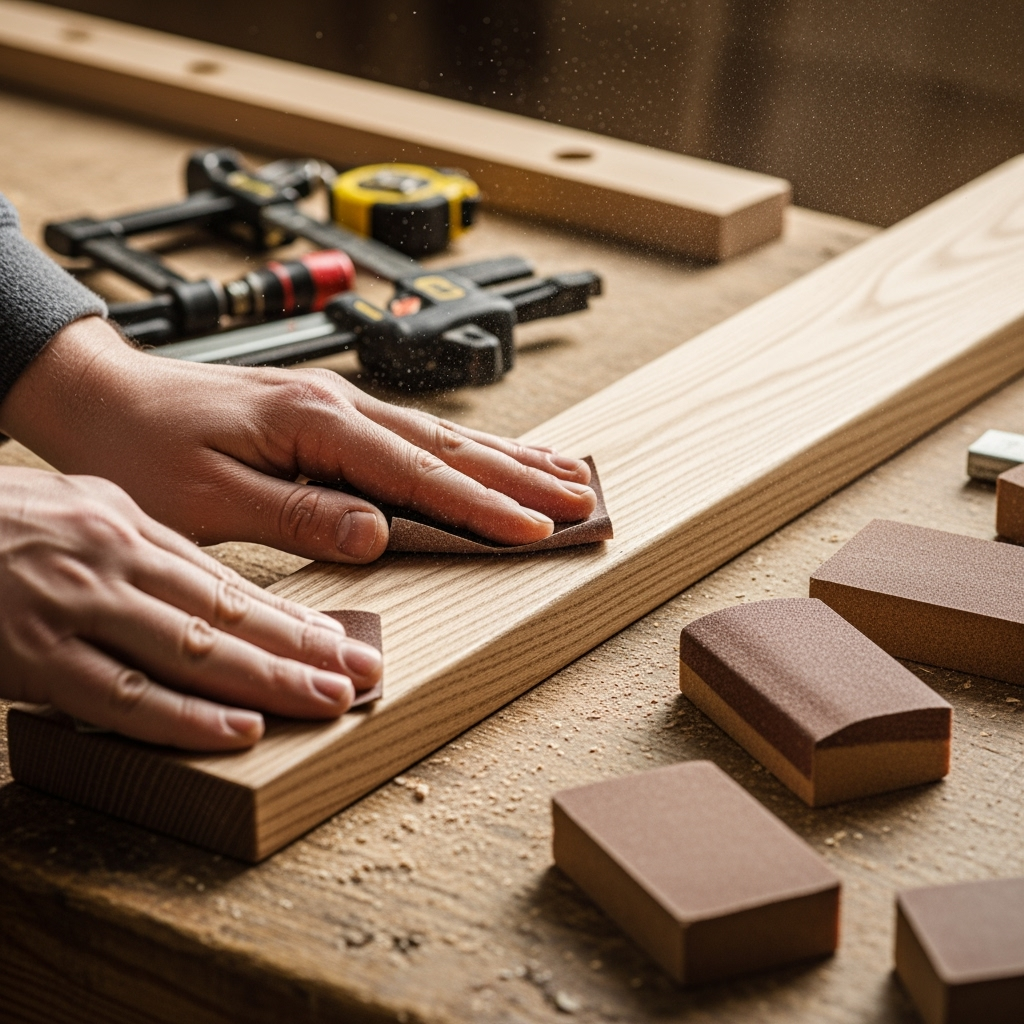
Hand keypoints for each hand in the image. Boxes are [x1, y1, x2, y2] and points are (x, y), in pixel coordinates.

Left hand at [0, 317, 594, 560]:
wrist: (102, 395)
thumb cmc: (141, 448)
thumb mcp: (204, 499)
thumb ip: (297, 514)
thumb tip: (378, 532)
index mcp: (314, 426)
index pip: (417, 475)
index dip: (482, 506)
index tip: (537, 529)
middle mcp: (338, 408)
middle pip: (449, 448)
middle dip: (521, 478)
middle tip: (584, 499)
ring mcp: (339, 409)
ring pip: (442, 438)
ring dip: (508, 458)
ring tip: (567, 473)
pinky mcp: (332, 419)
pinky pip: (415, 437)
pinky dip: (466, 451)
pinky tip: (494, 458)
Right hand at [0, 467, 382, 748]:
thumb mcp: (74, 509)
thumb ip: (142, 549)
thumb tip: (213, 592)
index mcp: (122, 524)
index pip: (226, 580)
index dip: (291, 615)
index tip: (343, 642)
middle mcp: (107, 560)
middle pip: (225, 613)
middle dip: (301, 650)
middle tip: (361, 676)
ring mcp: (69, 609)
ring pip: (188, 651)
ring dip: (265, 680)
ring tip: (325, 702)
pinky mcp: (27, 657)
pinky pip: (117, 696)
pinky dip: (181, 716)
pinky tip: (234, 729)